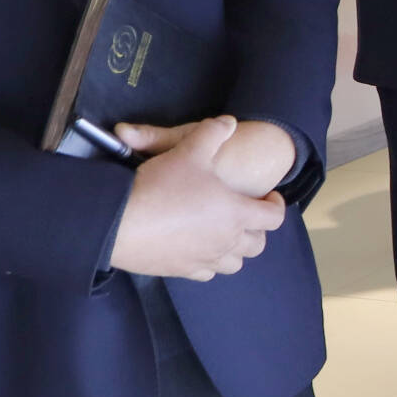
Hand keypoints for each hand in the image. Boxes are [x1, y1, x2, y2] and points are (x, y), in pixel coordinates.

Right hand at [109, 117, 286, 279]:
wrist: (119, 223)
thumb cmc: (162, 186)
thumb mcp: (189, 151)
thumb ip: (212, 133)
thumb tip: (229, 122)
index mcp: (237, 214)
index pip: (274, 217)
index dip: (276, 205)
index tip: (270, 196)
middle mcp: (226, 241)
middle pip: (257, 244)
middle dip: (257, 229)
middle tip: (246, 214)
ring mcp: (204, 260)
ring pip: (234, 263)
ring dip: (235, 249)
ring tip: (224, 233)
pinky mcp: (180, 271)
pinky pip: (205, 273)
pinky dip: (209, 263)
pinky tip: (198, 249)